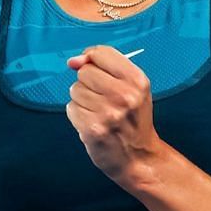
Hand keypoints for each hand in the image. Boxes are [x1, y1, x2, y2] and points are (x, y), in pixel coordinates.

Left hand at [64, 45, 160, 183]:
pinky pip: (71, 108)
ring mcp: (108, 113)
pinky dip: (78, 116)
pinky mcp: (92, 129)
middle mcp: (124, 95)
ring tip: (99, 113)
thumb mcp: (133, 88)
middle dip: (89, 84)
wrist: (139, 158)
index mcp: (137, 80)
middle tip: (104, 100)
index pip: (101, 53)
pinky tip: (93, 123)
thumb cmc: (133, 119)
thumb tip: (73, 61)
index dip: (93, 60)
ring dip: (83, 101)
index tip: (98, 72)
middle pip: (85, 71)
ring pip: (75, 90)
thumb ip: (105, 67)